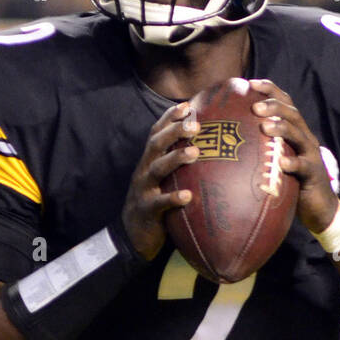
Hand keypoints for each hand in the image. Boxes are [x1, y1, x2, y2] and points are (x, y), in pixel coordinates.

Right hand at [122, 102, 199, 259]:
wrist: (133, 234)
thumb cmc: (156, 203)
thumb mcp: (163, 180)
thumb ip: (176, 165)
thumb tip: (205, 148)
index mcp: (149, 161)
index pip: (156, 133)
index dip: (169, 118)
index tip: (187, 105)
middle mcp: (144, 171)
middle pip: (156, 145)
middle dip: (174, 132)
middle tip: (194, 124)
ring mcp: (144, 190)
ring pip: (157, 169)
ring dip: (175, 159)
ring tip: (194, 153)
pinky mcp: (147, 210)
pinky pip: (160, 203)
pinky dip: (173, 198)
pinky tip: (188, 196)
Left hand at [250, 79, 338, 234]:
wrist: (320, 208)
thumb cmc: (292, 183)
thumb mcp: (276, 161)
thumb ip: (262, 148)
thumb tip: (229, 141)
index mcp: (295, 132)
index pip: (285, 103)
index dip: (270, 90)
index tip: (251, 82)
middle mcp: (305, 138)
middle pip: (292, 114)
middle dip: (274, 106)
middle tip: (254, 106)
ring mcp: (311, 155)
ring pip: (298, 135)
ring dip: (281, 128)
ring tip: (264, 126)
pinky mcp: (314, 174)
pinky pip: (303, 166)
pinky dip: (292, 162)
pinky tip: (281, 162)